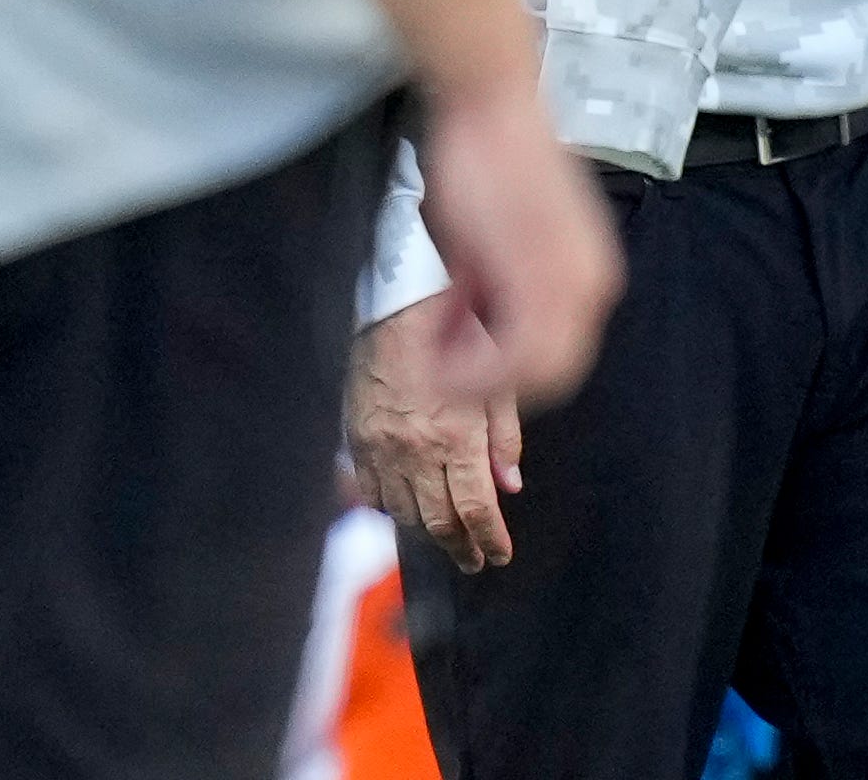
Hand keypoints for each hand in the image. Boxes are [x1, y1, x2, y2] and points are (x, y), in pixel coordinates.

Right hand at [349, 297, 526, 572]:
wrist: (399, 309)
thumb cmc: (459, 336)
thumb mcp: (497, 381)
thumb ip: (504, 438)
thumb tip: (510, 485)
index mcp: (456, 437)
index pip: (476, 510)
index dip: (490, 540)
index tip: (500, 555)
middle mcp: (416, 451)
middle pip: (438, 522)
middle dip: (461, 547)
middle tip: (474, 560)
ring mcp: (381, 450)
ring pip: (403, 514)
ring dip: (427, 533)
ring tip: (446, 539)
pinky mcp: (357, 441)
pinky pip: (371, 493)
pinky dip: (390, 508)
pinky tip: (407, 509)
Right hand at [418, 83, 620, 408]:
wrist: (490, 106)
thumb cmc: (484, 159)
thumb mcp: (491, 241)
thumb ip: (492, 289)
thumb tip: (470, 328)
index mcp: (587, 273)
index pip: (555, 353)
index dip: (499, 362)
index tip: (452, 342)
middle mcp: (593, 285)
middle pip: (551, 372)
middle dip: (486, 375)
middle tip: (437, 355)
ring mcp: (575, 284)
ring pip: (536, 373)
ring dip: (475, 374)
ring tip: (433, 348)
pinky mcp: (545, 280)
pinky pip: (515, 358)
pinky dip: (471, 366)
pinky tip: (437, 347)